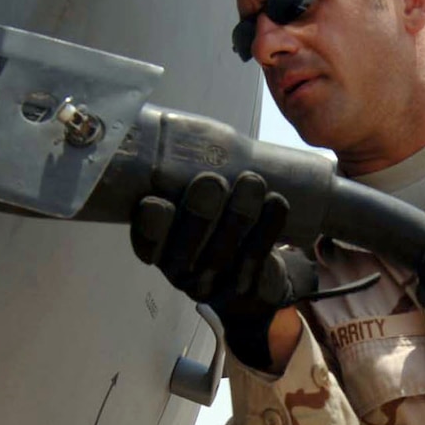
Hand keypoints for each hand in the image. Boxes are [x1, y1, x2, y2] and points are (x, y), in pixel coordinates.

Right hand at [131, 171, 311, 368]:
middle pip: (185, 251)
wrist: (251, 278)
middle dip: (199, 214)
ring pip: (223, 255)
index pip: (147, 245)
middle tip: (212, 181)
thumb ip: (186, 182)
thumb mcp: (194, 208)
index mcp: (161, 250)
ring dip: (238, 215)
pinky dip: (268, 227)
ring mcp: (214, 285)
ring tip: (252, 181)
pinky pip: (256, 259)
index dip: (150, 228)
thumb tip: (194, 135)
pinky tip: (276, 202)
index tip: (156, 202)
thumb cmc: (214, 228)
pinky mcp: (246, 289)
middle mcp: (182, 271)